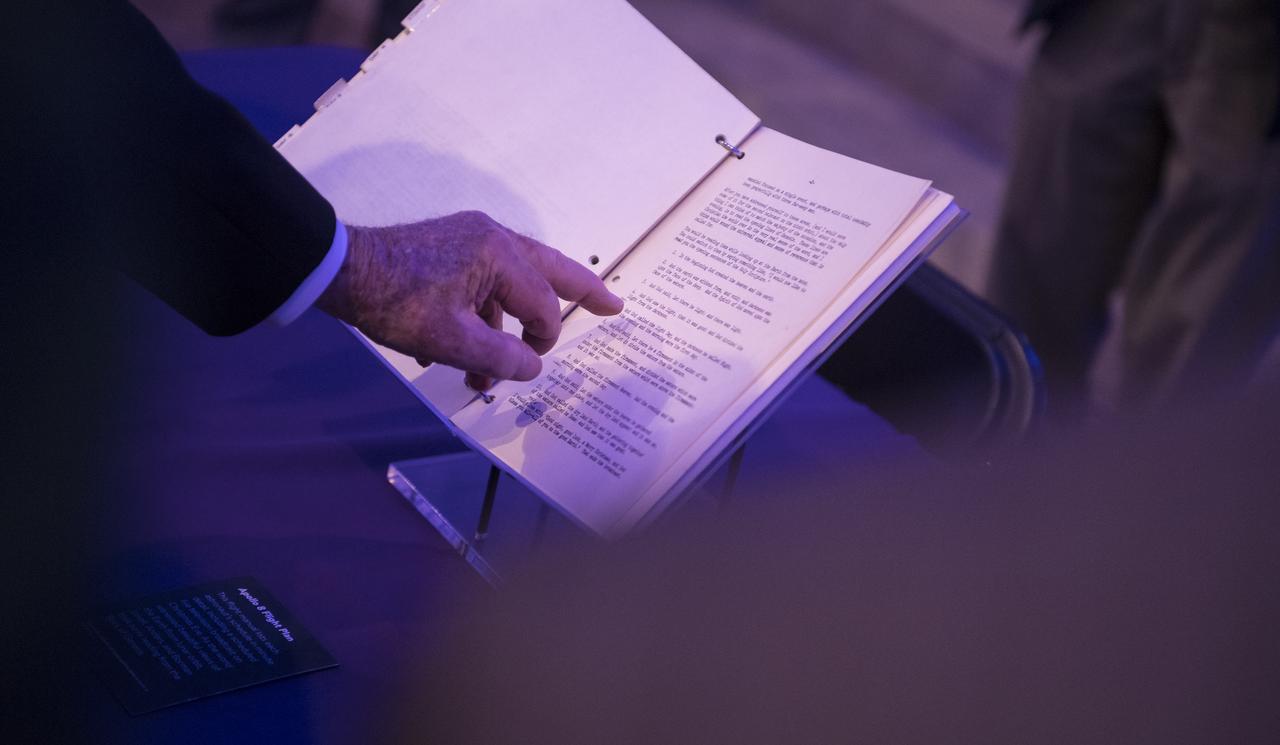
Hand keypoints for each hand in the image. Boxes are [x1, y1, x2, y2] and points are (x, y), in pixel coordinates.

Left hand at [316, 211, 623, 389]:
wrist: (339, 271)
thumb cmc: (395, 303)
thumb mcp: (452, 341)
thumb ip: (501, 356)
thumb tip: (533, 366)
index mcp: (500, 254)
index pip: (543, 304)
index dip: (541, 340)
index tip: (526, 367)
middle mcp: (492, 237)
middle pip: (550, 270)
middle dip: (581, 293)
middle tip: (613, 306)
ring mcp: (470, 238)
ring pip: (511, 282)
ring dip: (506, 326)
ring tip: (489, 371)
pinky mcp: (449, 246)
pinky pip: (483, 281)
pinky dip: (481, 315)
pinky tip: (458, 350)